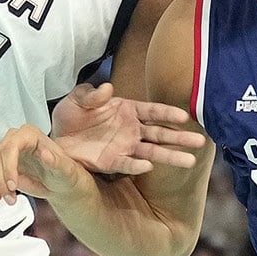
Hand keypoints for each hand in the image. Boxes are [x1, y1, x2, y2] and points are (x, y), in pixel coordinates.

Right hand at [0, 124, 87, 207]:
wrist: (60, 185)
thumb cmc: (64, 174)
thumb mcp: (66, 169)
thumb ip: (56, 161)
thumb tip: (45, 154)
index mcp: (30, 135)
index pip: (12, 146)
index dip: (9, 166)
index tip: (12, 185)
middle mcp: (15, 141)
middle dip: (0, 181)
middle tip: (10, 197)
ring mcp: (5, 153)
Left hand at [51, 82, 204, 174]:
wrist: (55, 138)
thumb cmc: (71, 114)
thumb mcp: (77, 98)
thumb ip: (92, 94)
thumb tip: (108, 89)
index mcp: (127, 110)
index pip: (153, 111)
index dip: (168, 113)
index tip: (185, 116)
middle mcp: (131, 129)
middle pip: (160, 133)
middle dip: (180, 137)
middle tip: (201, 142)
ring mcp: (124, 147)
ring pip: (152, 151)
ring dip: (169, 155)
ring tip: (190, 160)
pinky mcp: (111, 162)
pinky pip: (127, 164)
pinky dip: (137, 165)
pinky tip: (148, 166)